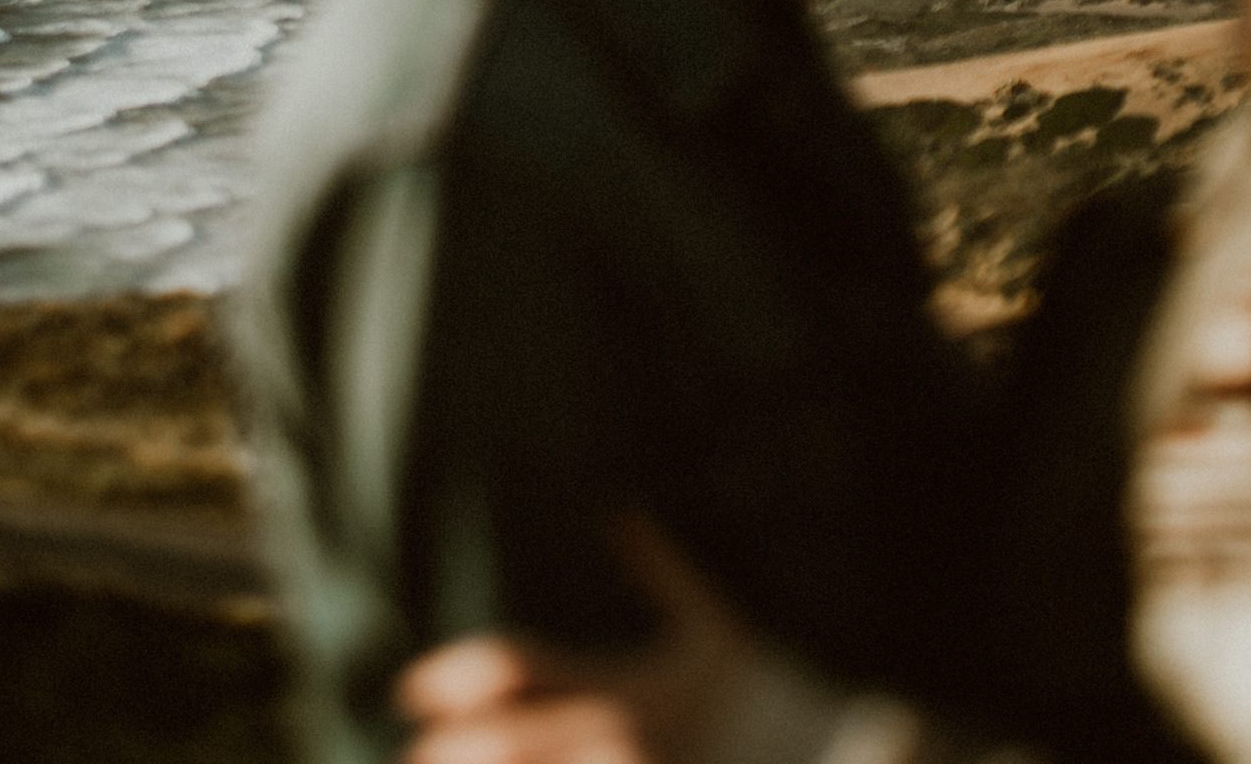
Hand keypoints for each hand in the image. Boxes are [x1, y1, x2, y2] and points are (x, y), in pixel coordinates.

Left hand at [400, 519, 750, 763]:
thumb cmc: (768, 694)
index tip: (412, 689)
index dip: (455, 673)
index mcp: (623, 682)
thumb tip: (623, 511)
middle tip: (418, 756)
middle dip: (451, 750)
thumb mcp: (714, 630)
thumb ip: (662, 571)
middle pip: (503, 741)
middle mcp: (619, 728)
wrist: (837, 752)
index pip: (516, 662)